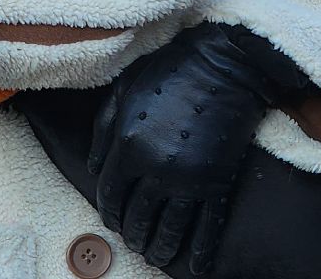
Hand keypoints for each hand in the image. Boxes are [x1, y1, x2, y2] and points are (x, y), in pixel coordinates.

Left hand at [89, 24, 308, 272]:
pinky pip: (208, 225)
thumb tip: (94, 168)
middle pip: (138, 218)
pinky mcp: (218, 181)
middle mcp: (155, 169)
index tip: (113, 221)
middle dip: (134, 235)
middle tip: (136, 241)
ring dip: (161, 248)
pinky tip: (196, 267)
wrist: (226, 61)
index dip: (109, 214)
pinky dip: (202, 250)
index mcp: (128, 145)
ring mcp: (189, 178)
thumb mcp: (124, 89)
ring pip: (170, 229)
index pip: (111, 196)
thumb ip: (103, 129)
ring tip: (158, 256)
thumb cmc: (171, 69)